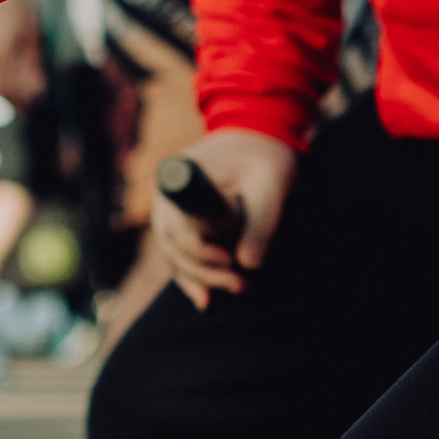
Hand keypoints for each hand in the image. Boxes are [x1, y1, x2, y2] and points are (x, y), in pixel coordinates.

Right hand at [156, 124, 297, 304]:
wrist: (256, 140)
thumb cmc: (264, 158)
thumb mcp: (271, 188)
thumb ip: (260, 225)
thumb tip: (248, 265)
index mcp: (184, 174)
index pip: (179, 222)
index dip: (199, 248)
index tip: (229, 259)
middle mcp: (166, 192)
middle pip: (173, 243)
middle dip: (206, 271)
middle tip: (241, 283)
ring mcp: (168, 208)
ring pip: (173, 253)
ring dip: (201, 277)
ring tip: (237, 287)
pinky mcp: (178, 221)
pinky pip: (176, 254)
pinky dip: (190, 277)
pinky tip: (205, 298)